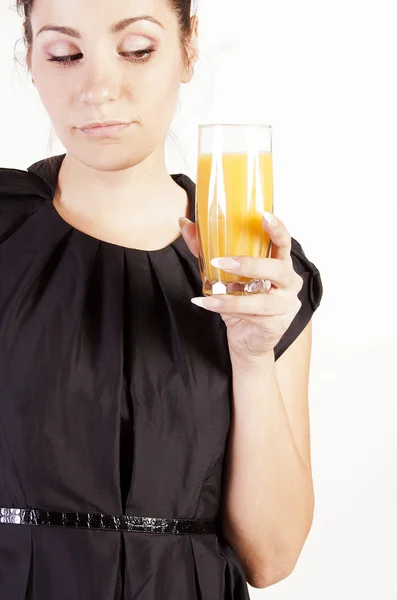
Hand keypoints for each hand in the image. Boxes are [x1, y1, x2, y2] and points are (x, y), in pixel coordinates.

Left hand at [178, 213, 303, 362]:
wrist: (247, 340)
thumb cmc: (241, 301)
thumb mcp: (224, 274)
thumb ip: (207, 249)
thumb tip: (184, 223)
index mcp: (280, 263)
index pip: (283, 243)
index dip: (277, 229)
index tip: (264, 216)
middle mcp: (289, 282)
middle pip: (277, 269)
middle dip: (249, 264)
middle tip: (220, 261)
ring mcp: (286, 305)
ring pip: (262, 299)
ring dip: (233, 298)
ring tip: (208, 295)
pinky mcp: (277, 325)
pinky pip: (253, 316)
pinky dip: (229, 310)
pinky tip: (208, 305)